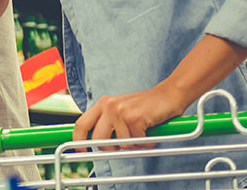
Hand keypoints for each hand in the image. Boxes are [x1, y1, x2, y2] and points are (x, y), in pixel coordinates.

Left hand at [71, 84, 186, 149]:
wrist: (168, 95)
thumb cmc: (146, 107)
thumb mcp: (120, 111)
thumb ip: (108, 124)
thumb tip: (97, 144)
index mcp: (102, 104)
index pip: (81, 123)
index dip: (78, 140)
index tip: (81, 151)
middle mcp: (108, 106)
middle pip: (98, 139)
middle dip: (111, 149)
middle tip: (123, 146)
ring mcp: (120, 111)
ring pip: (121, 144)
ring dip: (135, 145)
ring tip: (142, 133)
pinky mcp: (134, 118)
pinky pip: (136, 142)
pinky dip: (146, 142)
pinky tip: (150, 132)